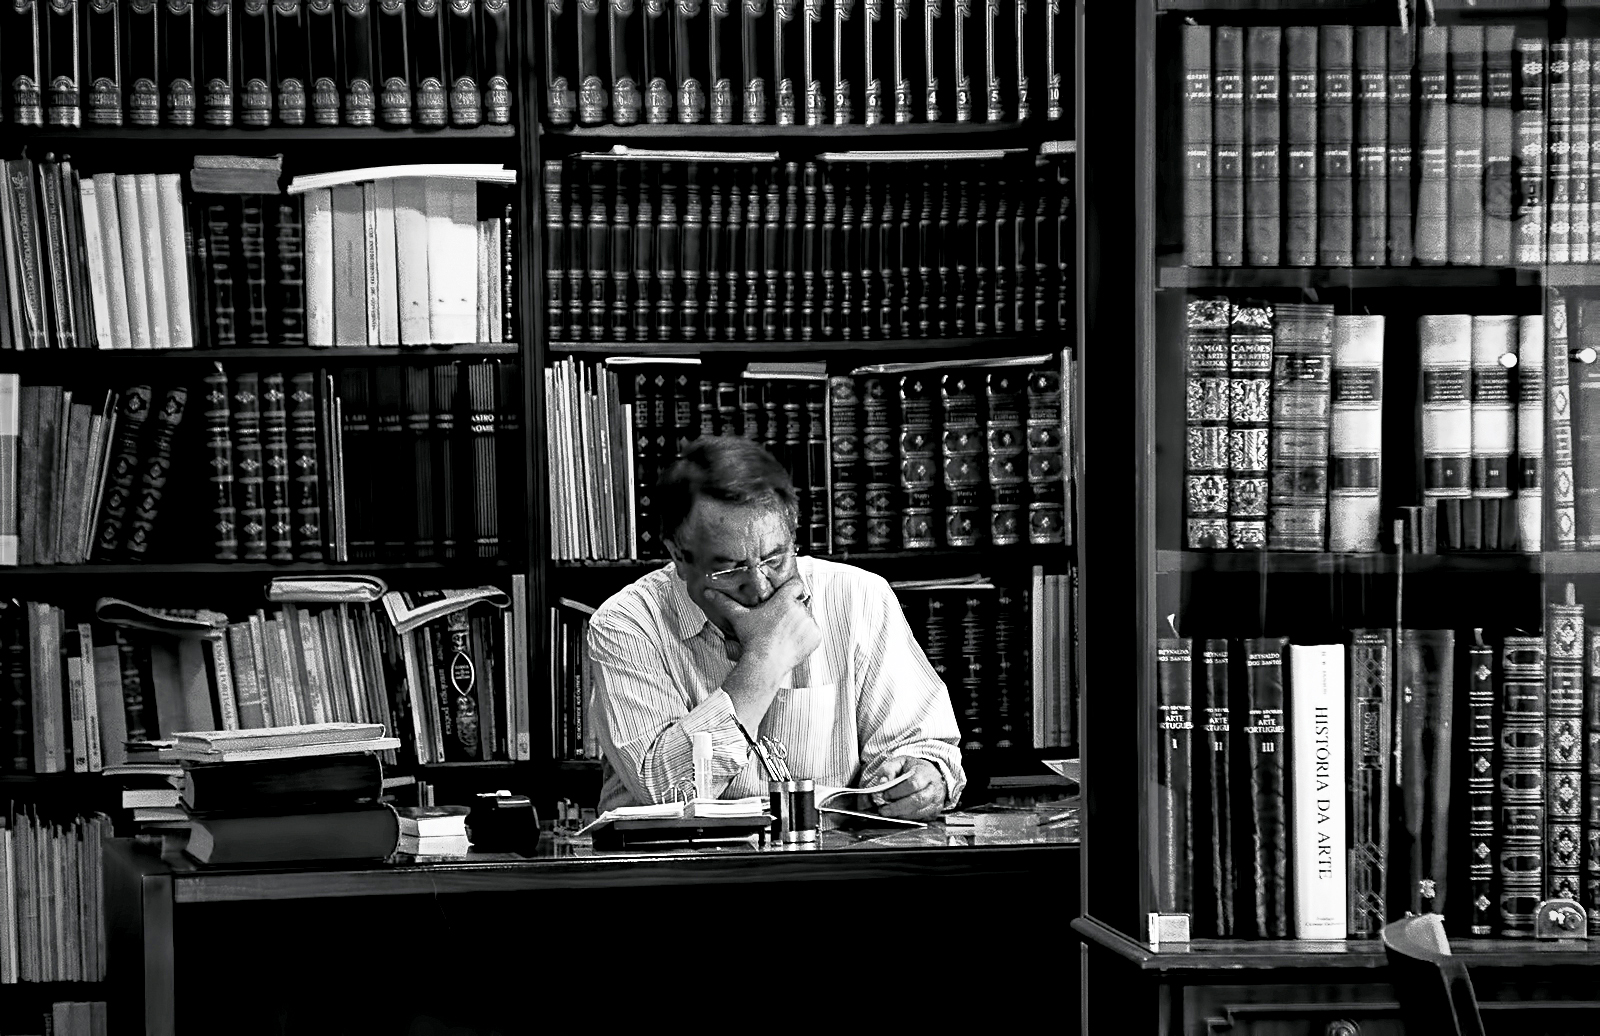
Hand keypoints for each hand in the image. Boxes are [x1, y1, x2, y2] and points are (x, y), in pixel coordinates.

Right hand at [703, 578, 820, 676]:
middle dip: (792, 611)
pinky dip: (807, 638)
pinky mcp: (816, 637)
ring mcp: (809, 623)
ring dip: (800, 624)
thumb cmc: (752, 639)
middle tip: (780, 623)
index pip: (796, 585)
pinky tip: (793, 643)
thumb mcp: (739, 618)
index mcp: (785, 600)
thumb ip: (725, 603)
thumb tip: (707, 592)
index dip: (791, 590)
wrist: (765, 663)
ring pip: (807, 619)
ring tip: (785, 635)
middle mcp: (800, 608)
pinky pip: (814, 633)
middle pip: (800, 604)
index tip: (786, 597)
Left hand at [871, 757, 944, 820]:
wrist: (931, 774)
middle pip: (917, 801)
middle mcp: (934, 788)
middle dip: (897, 807)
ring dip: (901, 814)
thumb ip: (889, 769)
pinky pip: (920, 819)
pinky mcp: (935, 812)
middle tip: (883, 809)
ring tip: (888, 812)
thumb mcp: (900, 762)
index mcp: (926, 772)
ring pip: (919, 812)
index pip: (913, 784)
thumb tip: (883, 781)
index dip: (897, 792)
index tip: (885, 795)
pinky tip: (898, 815)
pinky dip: (907, 819)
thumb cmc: (914, 769)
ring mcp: (936, 801)